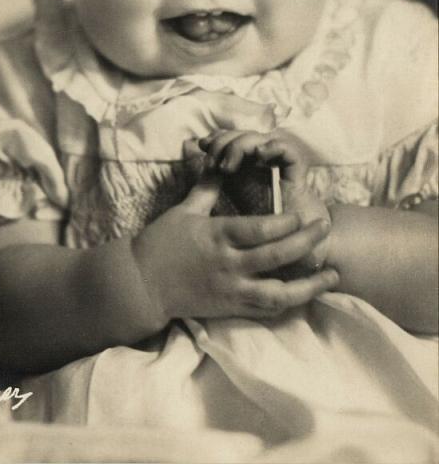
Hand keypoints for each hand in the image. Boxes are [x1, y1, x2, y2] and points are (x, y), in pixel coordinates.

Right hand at [131, 180, 337, 324]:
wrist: (140, 285)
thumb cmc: (160, 243)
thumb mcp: (184, 210)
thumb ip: (207, 188)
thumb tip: (219, 161)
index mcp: (218, 236)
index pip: (261, 229)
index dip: (288, 223)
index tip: (305, 213)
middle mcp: (229, 264)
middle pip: (277, 256)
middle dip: (306, 242)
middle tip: (325, 228)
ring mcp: (231, 290)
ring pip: (278, 293)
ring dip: (309, 285)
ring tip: (332, 275)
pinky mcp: (230, 308)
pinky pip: (265, 310)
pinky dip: (288, 303)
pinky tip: (305, 294)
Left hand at [198, 129, 331, 269]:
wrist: (297, 260)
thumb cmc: (260, 242)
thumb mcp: (227, 217)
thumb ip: (210, 196)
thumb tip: (192, 175)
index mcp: (244, 173)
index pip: (229, 142)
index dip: (217, 139)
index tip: (202, 146)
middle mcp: (262, 167)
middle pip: (242, 137)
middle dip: (225, 141)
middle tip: (211, 158)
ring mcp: (280, 171)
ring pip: (261, 140)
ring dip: (242, 145)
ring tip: (228, 165)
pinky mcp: (299, 178)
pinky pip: (289, 152)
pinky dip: (274, 148)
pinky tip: (260, 155)